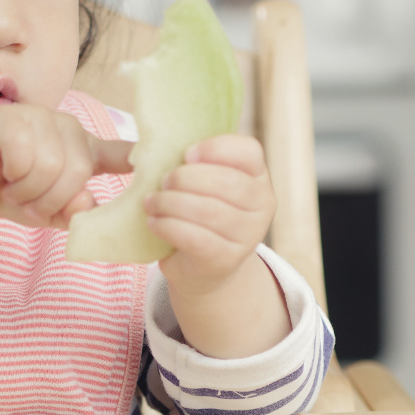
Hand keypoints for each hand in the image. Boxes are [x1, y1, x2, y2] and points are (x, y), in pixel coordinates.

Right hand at [0, 104, 132, 227]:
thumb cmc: (11, 193)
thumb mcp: (48, 212)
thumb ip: (72, 213)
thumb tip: (86, 203)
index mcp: (84, 151)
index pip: (120, 152)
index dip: (140, 157)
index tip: (166, 163)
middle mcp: (69, 129)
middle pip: (78, 170)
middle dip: (51, 199)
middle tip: (29, 204)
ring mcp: (41, 118)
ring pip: (51, 165)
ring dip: (27, 191)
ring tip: (14, 190)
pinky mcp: (12, 117)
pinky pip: (24, 154)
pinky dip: (12, 174)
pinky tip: (2, 171)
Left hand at [145, 134, 276, 297]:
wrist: (204, 266)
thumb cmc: (201, 213)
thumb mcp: (204, 183)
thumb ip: (195, 163)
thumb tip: (160, 148)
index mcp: (258, 177)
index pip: (249, 151)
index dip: (216, 148)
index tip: (186, 154)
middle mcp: (262, 206)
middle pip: (226, 182)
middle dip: (186, 178)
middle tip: (163, 181)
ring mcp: (248, 236)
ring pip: (208, 211)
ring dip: (170, 203)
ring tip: (151, 202)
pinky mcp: (226, 260)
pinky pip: (195, 238)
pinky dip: (168, 226)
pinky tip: (154, 222)